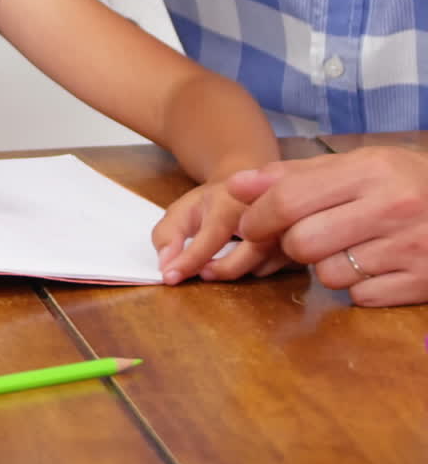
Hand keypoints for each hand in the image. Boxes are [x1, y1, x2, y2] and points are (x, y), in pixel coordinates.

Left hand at [152, 179, 290, 284]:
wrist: (252, 186)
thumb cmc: (215, 203)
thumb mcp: (184, 211)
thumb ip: (167, 235)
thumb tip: (166, 266)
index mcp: (232, 196)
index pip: (213, 234)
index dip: (190, 259)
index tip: (170, 277)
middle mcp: (265, 208)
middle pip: (248, 254)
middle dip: (221, 269)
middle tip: (203, 271)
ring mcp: (286, 225)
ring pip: (263, 265)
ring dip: (238, 270)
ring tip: (223, 259)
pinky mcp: (296, 240)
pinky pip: (276, 269)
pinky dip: (257, 270)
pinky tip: (247, 256)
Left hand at [228, 146, 427, 306]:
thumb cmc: (404, 182)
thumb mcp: (358, 165)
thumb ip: (297, 175)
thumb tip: (238, 186)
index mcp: (371, 170)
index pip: (290, 198)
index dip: (259, 216)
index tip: (251, 225)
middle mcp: (391, 207)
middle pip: (303, 242)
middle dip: (292, 244)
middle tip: (303, 236)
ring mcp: (408, 249)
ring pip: (329, 275)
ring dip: (327, 266)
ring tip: (350, 247)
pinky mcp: (420, 283)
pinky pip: (360, 297)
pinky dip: (358, 286)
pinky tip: (375, 264)